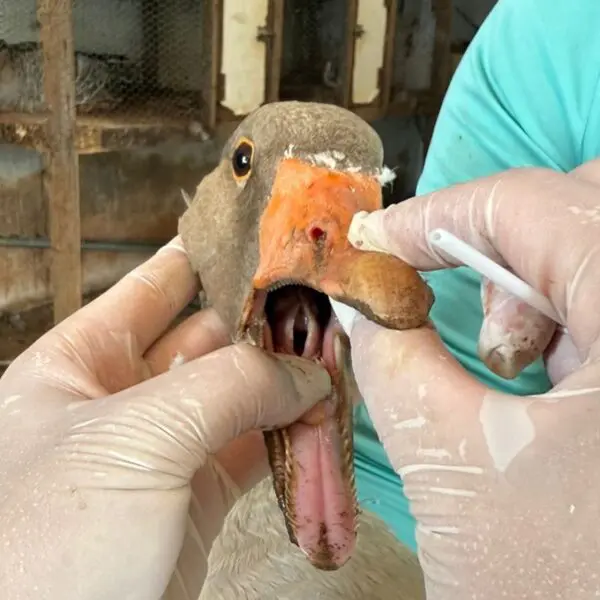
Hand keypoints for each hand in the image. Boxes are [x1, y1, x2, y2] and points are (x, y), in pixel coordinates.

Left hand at [0, 238, 330, 599]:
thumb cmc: (46, 550)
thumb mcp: (134, 440)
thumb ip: (226, 387)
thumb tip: (304, 371)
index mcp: (79, 365)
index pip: (155, 285)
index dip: (209, 254)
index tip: (262, 232)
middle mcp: (121, 400)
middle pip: (209, 337)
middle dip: (265, 319)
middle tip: (322, 297)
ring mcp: (164, 450)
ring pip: (239, 395)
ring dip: (287, 377)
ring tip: (335, 352)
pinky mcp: (197, 498)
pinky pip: (254, 447)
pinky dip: (291, 431)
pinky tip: (322, 412)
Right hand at [347, 162, 599, 598]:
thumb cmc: (560, 591)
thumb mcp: (458, 470)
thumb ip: (395, 366)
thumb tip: (364, 308)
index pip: (530, 204)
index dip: (437, 216)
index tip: (379, 242)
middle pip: (588, 205)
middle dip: (506, 246)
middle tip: (465, 312)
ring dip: (538, 288)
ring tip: (508, 364)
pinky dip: (568, 319)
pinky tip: (549, 381)